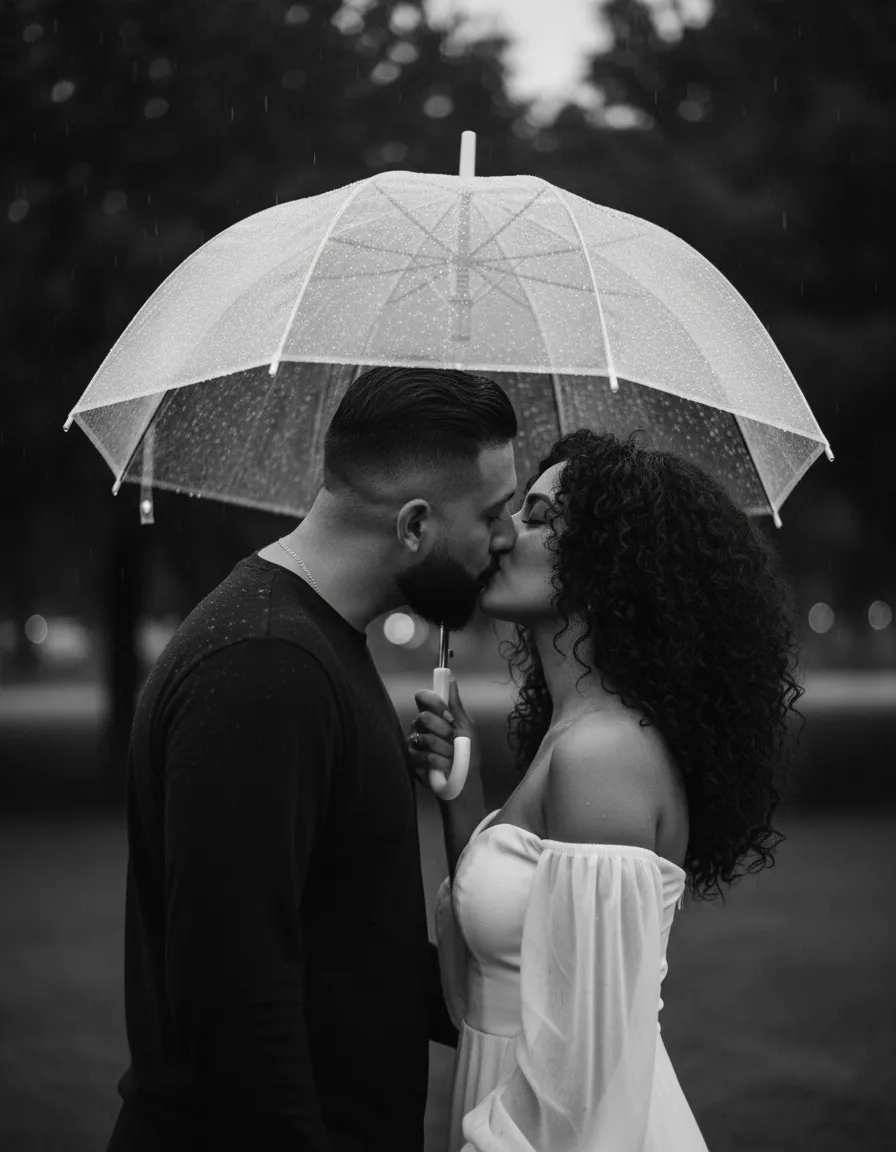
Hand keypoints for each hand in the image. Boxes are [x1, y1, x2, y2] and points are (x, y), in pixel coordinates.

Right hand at [408, 676, 480, 795]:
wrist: (465, 780)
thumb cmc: (468, 753)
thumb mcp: (466, 726)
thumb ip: (455, 704)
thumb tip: (451, 679)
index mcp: (435, 715)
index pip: (422, 697)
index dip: (433, 702)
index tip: (448, 715)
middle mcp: (422, 726)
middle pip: (423, 717)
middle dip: (443, 730)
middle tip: (453, 739)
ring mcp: (415, 741)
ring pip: (423, 737)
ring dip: (444, 748)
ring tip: (451, 756)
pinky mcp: (412, 758)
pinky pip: (421, 754)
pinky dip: (438, 761)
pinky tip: (443, 766)